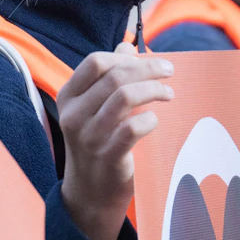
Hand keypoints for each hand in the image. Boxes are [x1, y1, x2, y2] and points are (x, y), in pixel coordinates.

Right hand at [57, 43, 174, 239]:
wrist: (91, 193)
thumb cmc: (98, 142)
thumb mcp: (95, 108)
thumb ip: (109, 78)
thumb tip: (126, 47)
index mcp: (69, 96)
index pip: (95, 61)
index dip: (127, 58)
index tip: (152, 61)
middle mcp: (74, 114)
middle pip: (115, 76)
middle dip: (148, 69)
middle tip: (169, 72)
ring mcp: (89, 137)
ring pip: (125, 97)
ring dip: (154, 90)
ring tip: (169, 94)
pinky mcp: (107, 156)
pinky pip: (133, 128)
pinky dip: (151, 119)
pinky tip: (156, 121)